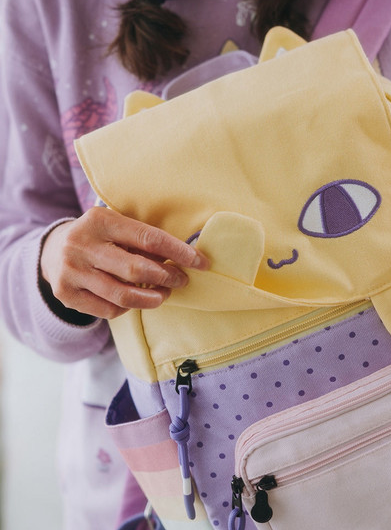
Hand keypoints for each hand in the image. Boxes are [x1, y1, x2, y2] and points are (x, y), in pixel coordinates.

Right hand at [40, 206, 207, 319]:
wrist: (52, 250)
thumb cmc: (99, 237)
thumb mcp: (117, 227)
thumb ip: (144, 239)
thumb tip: (186, 257)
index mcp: (100, 220)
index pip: (148, 237)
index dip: (178, 252)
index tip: (200, 262)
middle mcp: (82, 244)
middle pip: (136, 269)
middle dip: (167, 277)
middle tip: (181, 280)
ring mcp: (71, 271)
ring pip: (123, 295)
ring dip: (152, 298)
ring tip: (164, 295)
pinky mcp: (66, 294)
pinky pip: (108, 310)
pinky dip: (128, 308)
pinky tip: (135, 300)